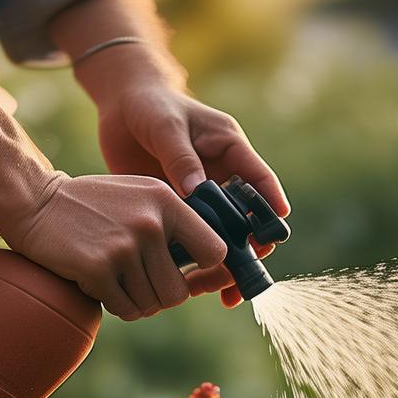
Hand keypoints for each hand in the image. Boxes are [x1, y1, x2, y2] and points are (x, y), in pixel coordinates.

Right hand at [5, 174, 227, 321]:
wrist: (35, 202)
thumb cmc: (93, 205)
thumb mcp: (140, 196)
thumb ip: (173, 220)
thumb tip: (212, 260)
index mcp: (166, 202)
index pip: (214, 251)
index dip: (203, 268)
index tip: (184, 269)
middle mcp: (150, 223)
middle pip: (179, 293)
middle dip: (160, 297)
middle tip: (140, 283)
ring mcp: (124, 246)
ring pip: (152, 305)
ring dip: (134, 301)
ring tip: (116, 278)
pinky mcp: (98, 268)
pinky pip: (125, 309)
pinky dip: (114, 304)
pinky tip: (99, 282)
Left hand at [94, 79, 290, 306]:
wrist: (122, 107)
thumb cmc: (149, 105)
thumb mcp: (165, 126)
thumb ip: (180, 157)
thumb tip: (197, 191)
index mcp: (230, 150)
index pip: (260, 181)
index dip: (270, 209)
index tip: (274, 235)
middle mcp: (223, 176)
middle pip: (247, 220)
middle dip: (246, 251)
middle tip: (234, 277)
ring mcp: (203, 196)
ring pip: (223, 237)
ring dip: (221, 264)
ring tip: (210, 291)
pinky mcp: (180, 212)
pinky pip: (194, 241)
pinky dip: (195, 264)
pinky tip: (188, 285)